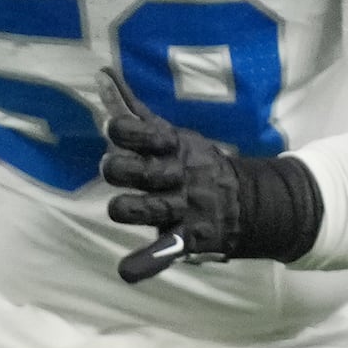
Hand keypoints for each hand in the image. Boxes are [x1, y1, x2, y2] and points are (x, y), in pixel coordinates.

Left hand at [100, 79, 323, 283]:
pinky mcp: (188, 238)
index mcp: (172, 148)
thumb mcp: (169, 134)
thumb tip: (101, 75)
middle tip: (114, 169)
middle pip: (137, 171)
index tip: (114, 130)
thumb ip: (133, 111)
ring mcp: (183, 208)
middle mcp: (176, 176)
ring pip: (144, 210)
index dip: (123, 131)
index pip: (140, 132)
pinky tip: (128, 271)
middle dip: (118, 169)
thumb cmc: (190, 164)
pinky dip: (145, 264)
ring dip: (126, 209)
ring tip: (122, 206)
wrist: (246, 201)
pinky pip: (164, 253)